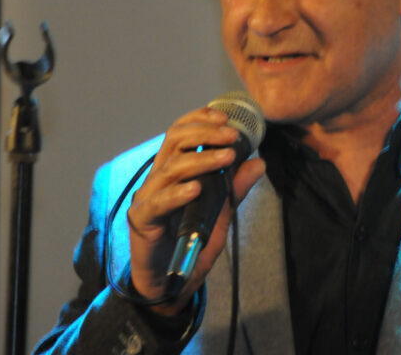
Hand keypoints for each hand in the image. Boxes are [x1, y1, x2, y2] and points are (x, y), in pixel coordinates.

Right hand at [126, 106, 265, 314]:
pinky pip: (158, 203)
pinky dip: (177, 194)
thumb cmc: (190, 243)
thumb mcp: (220, 213)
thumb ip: (235, 188)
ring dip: (201, 159)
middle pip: (174, 141)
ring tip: (226, 157)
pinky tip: (196, 189)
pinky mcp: (142, 221)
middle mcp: (157, 178)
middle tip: (232, 136)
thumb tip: (259, 162)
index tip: (225, 116)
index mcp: (172, 171)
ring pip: (170, 168)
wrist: (170, 283)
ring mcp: (147, 198)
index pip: (179, 133)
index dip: (199, 119)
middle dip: (205, 133)